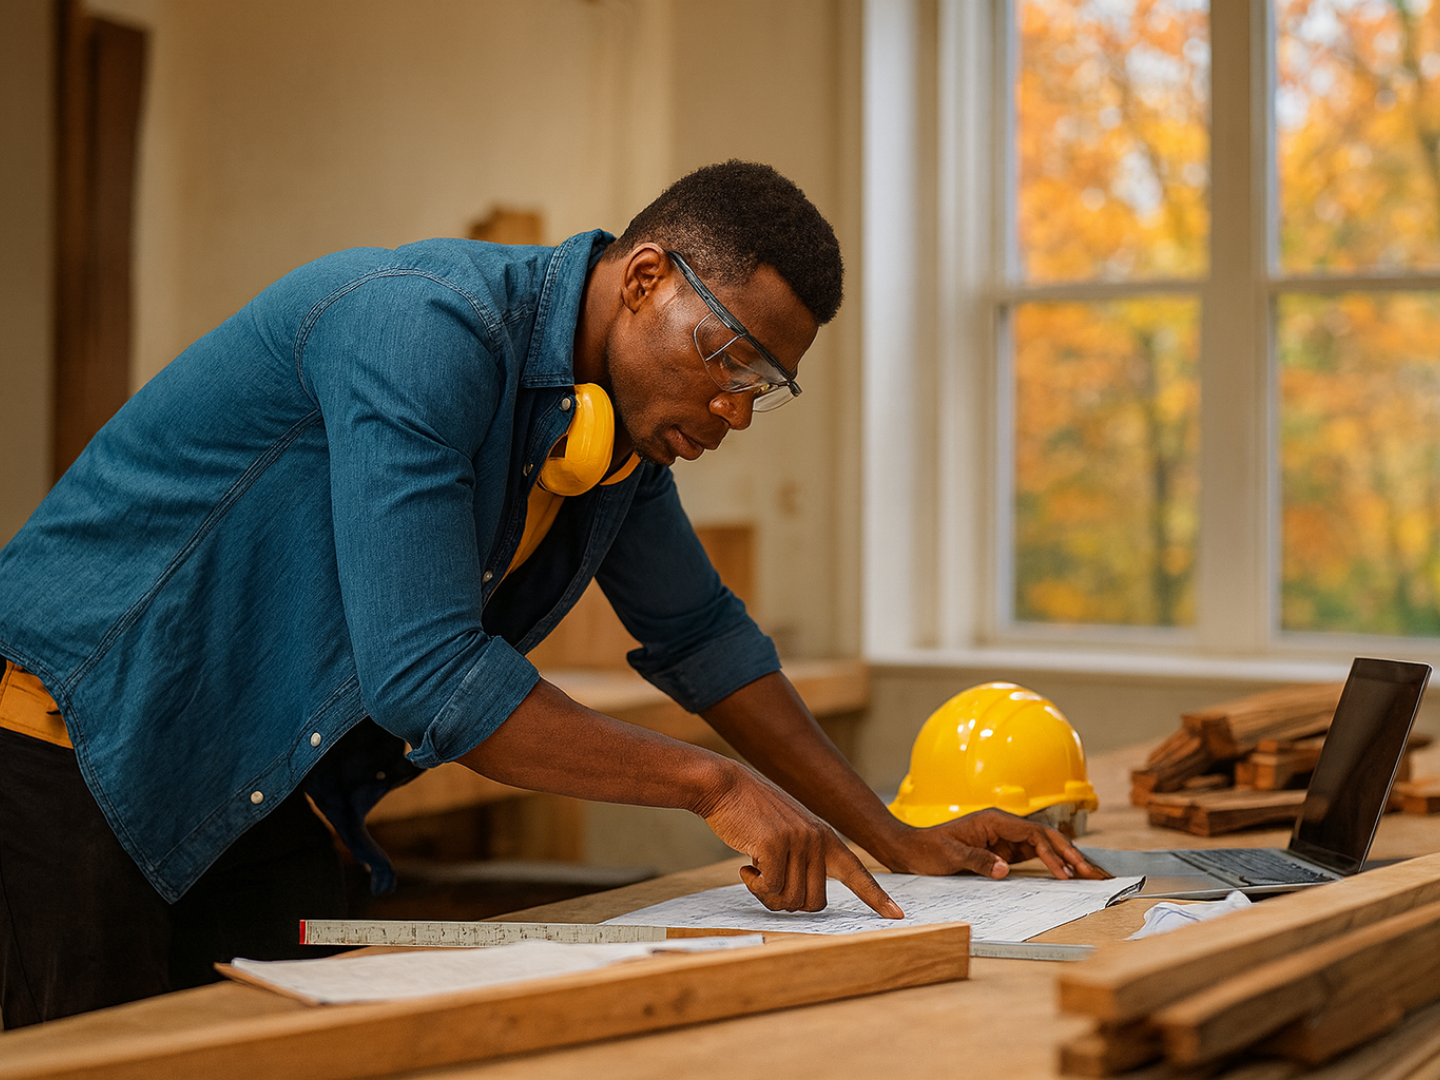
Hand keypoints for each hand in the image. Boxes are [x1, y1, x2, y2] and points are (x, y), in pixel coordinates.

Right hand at [695, 763, 904, 918]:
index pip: (858, 872)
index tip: (898, 915)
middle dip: (788, 902)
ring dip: (768, 895)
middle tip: (767, 884)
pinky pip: (769, 889)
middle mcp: (818, 840)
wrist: (727, 786)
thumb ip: (804, 858)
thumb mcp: (789, 832)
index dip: (876, 897)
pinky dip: (754, 886)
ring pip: (791, 900)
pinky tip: (746, 865)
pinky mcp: (776, 845)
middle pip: (814, 902)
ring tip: (756, 870)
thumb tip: (804, 899)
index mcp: (826, 838)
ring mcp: (799, 842)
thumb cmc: (753, 815)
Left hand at [883, 808, 1108, 880]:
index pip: (1033, 835)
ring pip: (1046, 847)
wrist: (912, 849)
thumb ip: (977, 861)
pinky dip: (1054, 866)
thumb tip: (1004, 870)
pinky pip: (1035, 856)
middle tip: (1098, 874)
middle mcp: (1004, 826)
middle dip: (1073, 855)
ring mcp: (1006, 838)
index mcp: (994, 820)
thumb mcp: (949, 856)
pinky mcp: (1004, 851)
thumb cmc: (928, 850)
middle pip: (1047, 838)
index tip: (1067, 873)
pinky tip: (1070, 876)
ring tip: (1094, 876)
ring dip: (1069, 860)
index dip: (1053, 853)